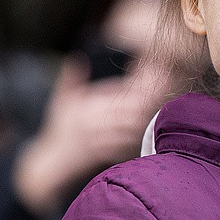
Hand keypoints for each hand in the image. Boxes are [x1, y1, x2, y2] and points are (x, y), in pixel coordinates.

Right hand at [13, 54, 174, 215]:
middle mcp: (97, 127)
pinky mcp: (108, 155)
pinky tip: (151, 127)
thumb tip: (78, 57)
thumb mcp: (61, 101)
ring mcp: (103, 142)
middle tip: (165, 92)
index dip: (139, 90)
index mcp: (89, 111)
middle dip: (150, 103)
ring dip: (149, 119)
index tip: (153, 80)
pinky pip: (130, 145)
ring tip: (162, 107)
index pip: (120, 97)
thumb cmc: (58, 128)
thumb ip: (70, 79)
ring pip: (135, 130)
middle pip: (133, 114)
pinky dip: (142, 136)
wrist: (53, 162)